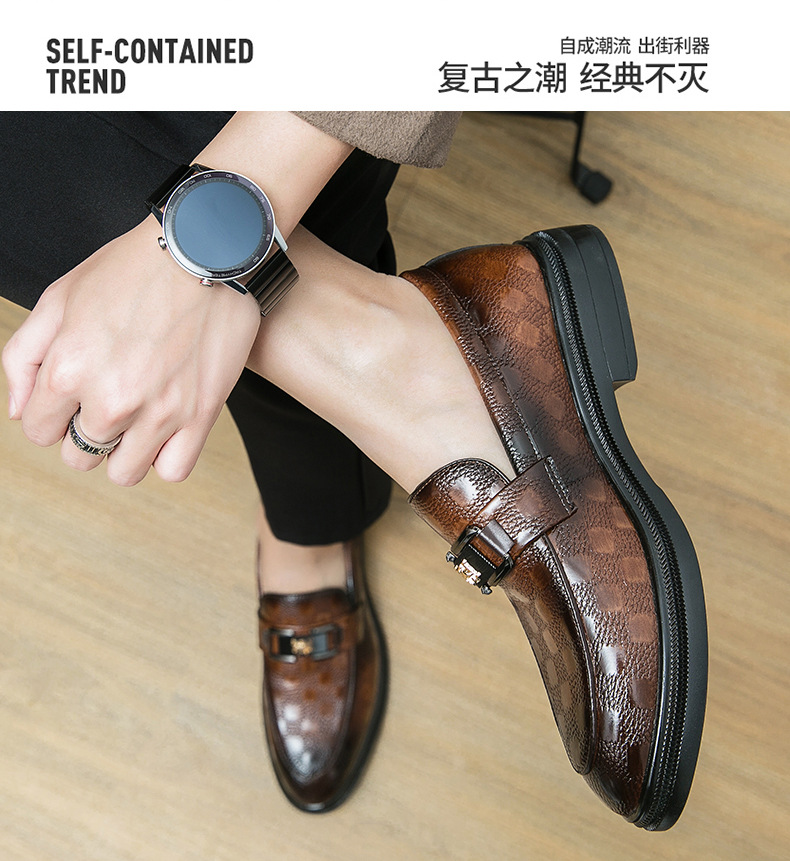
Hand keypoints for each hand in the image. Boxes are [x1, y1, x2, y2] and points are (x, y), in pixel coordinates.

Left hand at [2, 216, 260, 484]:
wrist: (203, 251)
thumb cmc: (131, 269)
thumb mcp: (59, 298)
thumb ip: (24, 359)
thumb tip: (21, 413)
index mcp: (67, 371)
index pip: (40, 431)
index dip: (54, 413)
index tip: (74, 396)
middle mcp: (111, 400)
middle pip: (79, 457)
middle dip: (86, 432)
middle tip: (108, 398)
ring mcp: (159, 412)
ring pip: (123, 472)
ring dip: (123, 450)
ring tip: (136, 417)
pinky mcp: (201, 415)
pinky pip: (173, 470)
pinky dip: (164, 457)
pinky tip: (164, 429)